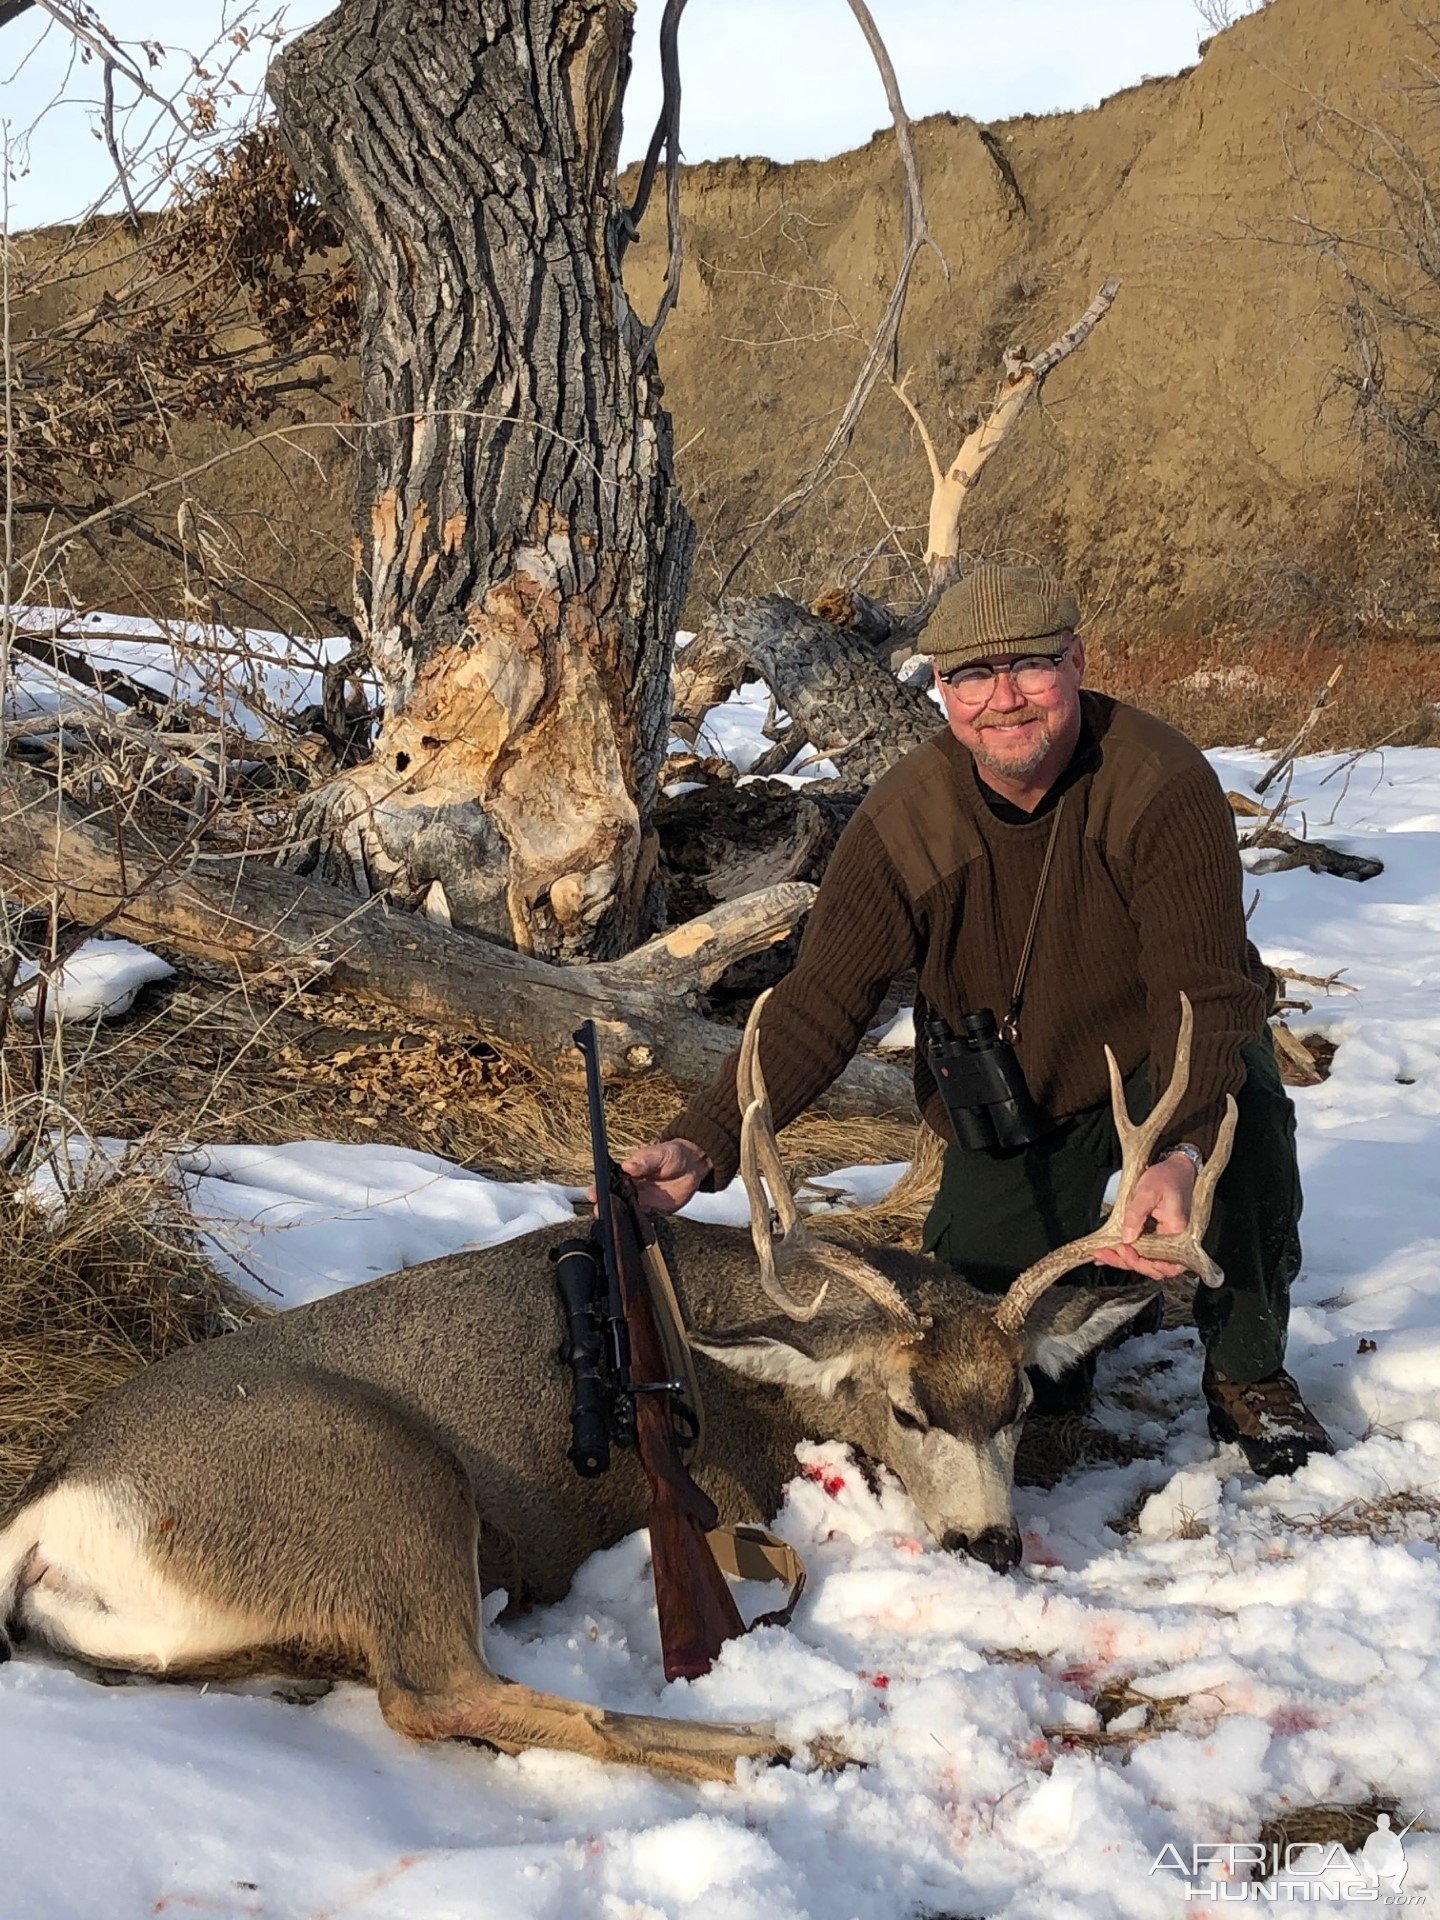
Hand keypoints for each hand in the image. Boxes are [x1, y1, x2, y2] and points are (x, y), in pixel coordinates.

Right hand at [603, 1138, 712, 1213]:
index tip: (593, 1193)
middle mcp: (632, 1185)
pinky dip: (634, 1222)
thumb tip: (628, 1165)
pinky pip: (640, 1217)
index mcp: (630, 1170)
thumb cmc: (673, 1154)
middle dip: (604, 1204)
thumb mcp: (660, 1154)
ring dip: (617, 1214)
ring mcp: (642, 1197)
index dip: (600, 1187)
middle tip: (598, 1210)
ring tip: (610, 1220)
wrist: (693, 1165)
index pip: (610, 1179)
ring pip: (624, 1208)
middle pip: (614, 1196)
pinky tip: (629, 1226)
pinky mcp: (652, 1208)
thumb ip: (645, 1161)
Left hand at [1092, 1154, 1195, 1280]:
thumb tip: (1126, 1238)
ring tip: (1102, 1253)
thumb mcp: (1148, 1191)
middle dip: (1126, 1262)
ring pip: (1145, 1260)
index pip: (1162, 1261)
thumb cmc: (1166, 1177)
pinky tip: (1109, 1251)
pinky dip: (1126, 1252)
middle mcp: (1174, 1241)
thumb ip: (1136, 1215)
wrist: (1175, 1169)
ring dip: (1123, 1259)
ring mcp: (1165, 1240)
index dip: (1141, 1262)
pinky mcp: (1156, 1236)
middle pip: (1151, 1265)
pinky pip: (1142, 1250)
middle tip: (1104, 1253)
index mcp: (1177, 1232)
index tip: (1122, 1250)